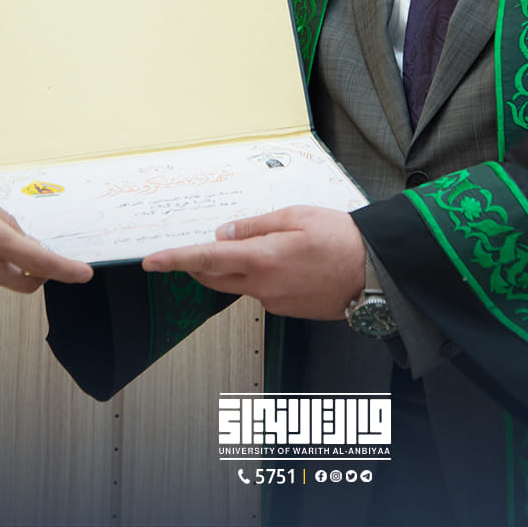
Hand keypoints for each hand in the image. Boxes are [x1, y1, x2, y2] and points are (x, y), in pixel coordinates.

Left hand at [140, 206, 365, 319]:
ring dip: (231, 268)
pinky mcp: (286, 309)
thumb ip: (254, 226)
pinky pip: (260, 291)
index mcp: (262, 259)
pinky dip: (257, 276)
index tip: (152, 262)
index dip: (174, 260)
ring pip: (237, 285)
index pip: (205, 259)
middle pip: (213, 277)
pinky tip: (280, 261)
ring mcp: (273, 302)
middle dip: (196, 264)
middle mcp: (262, 286)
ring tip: (255, 246)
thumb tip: (225, 234)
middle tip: (191, 249)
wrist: (375, 273)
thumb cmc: (342, 240)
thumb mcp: (295, 217)